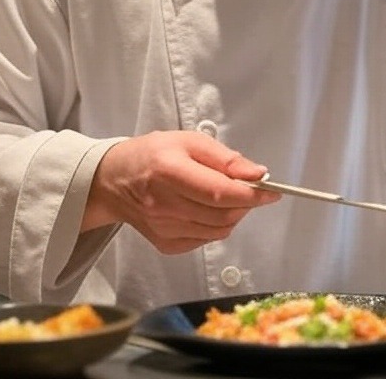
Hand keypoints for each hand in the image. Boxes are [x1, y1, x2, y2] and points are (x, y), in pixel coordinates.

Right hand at [82, 131, 279, 253]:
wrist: (114, 180)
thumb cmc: (153, 154)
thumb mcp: (190, 141)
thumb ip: (225, 158)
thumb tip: (257, 174)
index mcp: (169, 172)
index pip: (220, 192)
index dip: (252, 194)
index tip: (271, 191)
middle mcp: (163, 204)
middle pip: (222, 215)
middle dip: (246, 204)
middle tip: (248, 189)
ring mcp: (163, 228)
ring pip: (218, 231)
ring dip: (233, 215)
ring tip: (225, 196)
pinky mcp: (164, 244)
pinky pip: (205, 240)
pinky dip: (216, 226)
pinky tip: (206, 209)